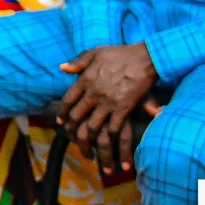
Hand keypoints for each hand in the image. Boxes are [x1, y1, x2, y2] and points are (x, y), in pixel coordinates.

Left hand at [58, 43, 158, 168]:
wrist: (144, 58)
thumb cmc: (120, 54)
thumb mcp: (95, 52)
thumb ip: (78, 61)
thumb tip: (62, 68)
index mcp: (85, 79)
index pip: (68, 100)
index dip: (62, 113)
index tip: (60, 122)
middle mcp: (94, 93)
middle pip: (77, 117)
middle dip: (72, 132)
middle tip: (72, 140)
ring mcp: (108, 102)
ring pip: (92, 128)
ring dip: (89, 142)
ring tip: (89, 152)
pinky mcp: (123, 109)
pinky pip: (113, 129)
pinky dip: (110, 140)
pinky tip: (108, 145)